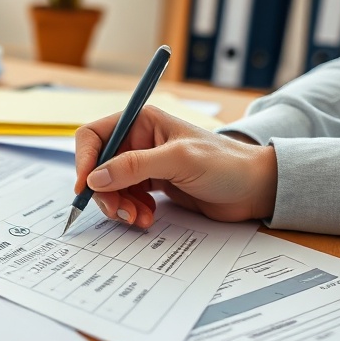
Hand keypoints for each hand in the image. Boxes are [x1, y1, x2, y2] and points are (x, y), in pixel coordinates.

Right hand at [74, 106, 277, 226]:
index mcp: (142, 122)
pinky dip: (130, 211)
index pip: (94, 135)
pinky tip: (146, 217)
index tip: (85, 187)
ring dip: (118, 205)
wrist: (255, 189)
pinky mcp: (152, 185)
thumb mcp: (178, 160)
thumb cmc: (225, 163)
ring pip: (110, 186)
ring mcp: (144, 164)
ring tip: (137, 218)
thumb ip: (135, 166)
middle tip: (119, 211)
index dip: (84, 160)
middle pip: (98, 167)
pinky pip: (126, 198)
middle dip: (104, 191)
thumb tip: (95, 178)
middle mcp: (138, 140)